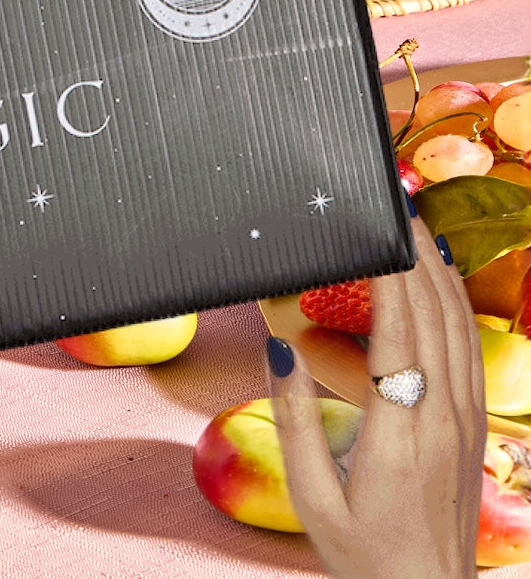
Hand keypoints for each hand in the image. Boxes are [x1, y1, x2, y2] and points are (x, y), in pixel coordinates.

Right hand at [270, 211, 484, 578]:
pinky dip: (456, 304)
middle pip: (434, 316)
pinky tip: (441, 281)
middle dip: (415, 255)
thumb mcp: (310, 494)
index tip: (378, 230)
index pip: (398, 332)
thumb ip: (293, 418)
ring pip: (459, 327)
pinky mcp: (471, 426)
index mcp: (400, 429)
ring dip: (439, 272)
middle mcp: (440, 416)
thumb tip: (280, 348)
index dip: (391, 275)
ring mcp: (463, 420)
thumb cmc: (363, 551)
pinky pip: (468, 349)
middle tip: (395, 205)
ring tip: (417, 226)